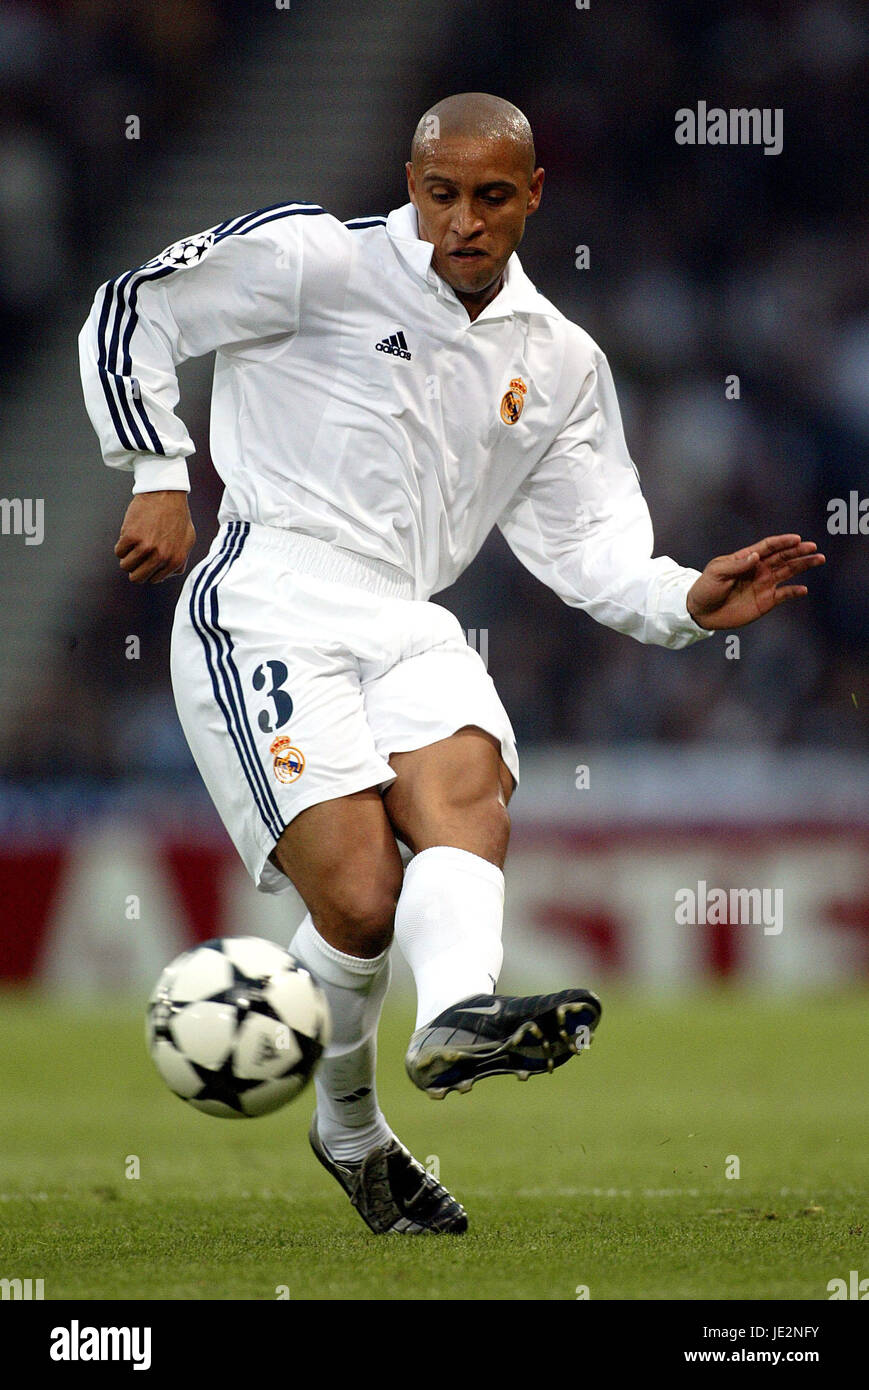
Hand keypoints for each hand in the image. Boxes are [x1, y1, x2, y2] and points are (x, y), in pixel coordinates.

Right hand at [115, 491, 195, 583]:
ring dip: (126, 557)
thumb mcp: (188, 540)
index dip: (147, 571)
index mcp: (175, 560)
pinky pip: (119, 551)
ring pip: (125, 565)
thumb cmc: (177, 515)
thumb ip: (179, 561)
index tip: (146, 561)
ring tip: (132, 546)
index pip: (153, 579)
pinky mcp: (131, 536)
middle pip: (137, 577)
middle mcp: (161, 556)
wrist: (166, 493)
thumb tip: (163, 577)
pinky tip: (128, 536)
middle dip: (134, 569)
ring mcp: (145, 547)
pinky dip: (121, 546)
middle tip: (135, 557)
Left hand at [686, 534, 824, 629]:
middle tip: (813, 547)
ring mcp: (763, 584)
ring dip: (803, 565)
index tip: (796, 539)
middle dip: (798, 551)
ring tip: (818, 559)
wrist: (701, 612)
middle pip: (783, 557)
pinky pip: (784, 594)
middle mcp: (758, 569)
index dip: (782, 542)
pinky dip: (794, 592)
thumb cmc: (705, 588)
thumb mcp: (716, 573)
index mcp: (746, 558)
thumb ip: (736, 565)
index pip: (768, 547)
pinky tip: (804, 589)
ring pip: (788, 572)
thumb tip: (756, 556)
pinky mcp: (765, 601)